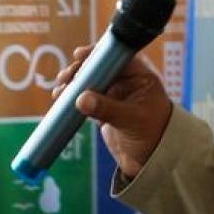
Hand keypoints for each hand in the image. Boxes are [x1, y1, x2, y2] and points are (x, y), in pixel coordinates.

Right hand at [55, 45, 172, 178]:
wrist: (152, 160)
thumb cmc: (153, 135)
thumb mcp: (131, 119)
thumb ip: (107, 109)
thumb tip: (80, 100)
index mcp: (139, 77)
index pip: (117, 57)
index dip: (97, 53)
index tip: (79, 55)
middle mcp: (126, 82)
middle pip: (98, 67)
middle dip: (79, 70)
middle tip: (66, 78)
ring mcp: (113, 94)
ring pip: (89, 82)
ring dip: (73, 83)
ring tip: (60, 91)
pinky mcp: (103, 108)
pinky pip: (85, 98)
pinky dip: (72, 97)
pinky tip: (61, 99)